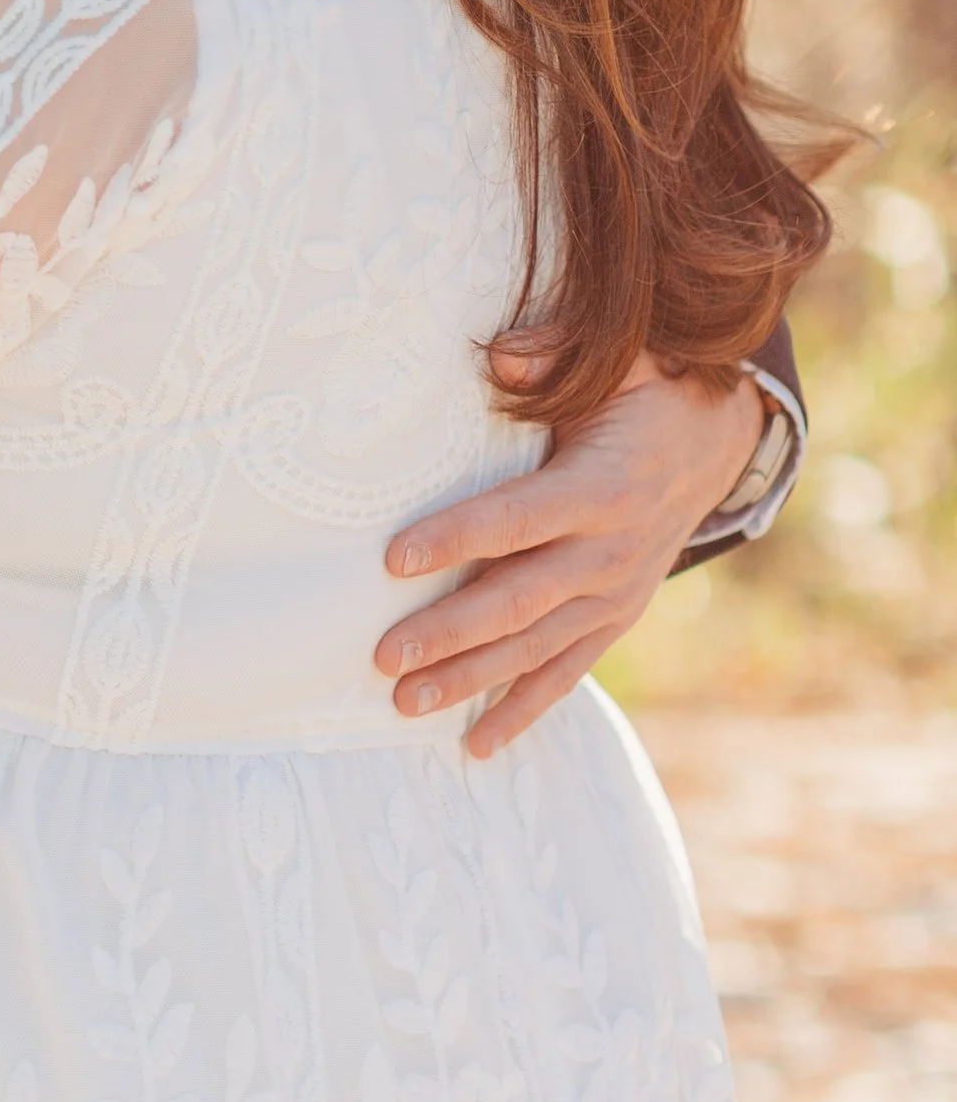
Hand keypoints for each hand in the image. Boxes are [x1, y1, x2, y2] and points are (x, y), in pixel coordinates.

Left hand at [375, 356, 763, 758]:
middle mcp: (610, 552)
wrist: (717, 442)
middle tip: (383, 656)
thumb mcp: (617, 358)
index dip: (457, 538)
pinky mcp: (614, 618)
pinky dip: (522, 709)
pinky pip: (566, 672)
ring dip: (470, 679)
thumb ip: (554, 357)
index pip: (518, 519)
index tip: (392, 558)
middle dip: (450, 632)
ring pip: (535, 648)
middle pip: (519, 600)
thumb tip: (497, 359)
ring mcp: (614, 594)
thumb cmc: (646, 389)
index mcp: (602, 488)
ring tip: (403, 702)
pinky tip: (473, 744)